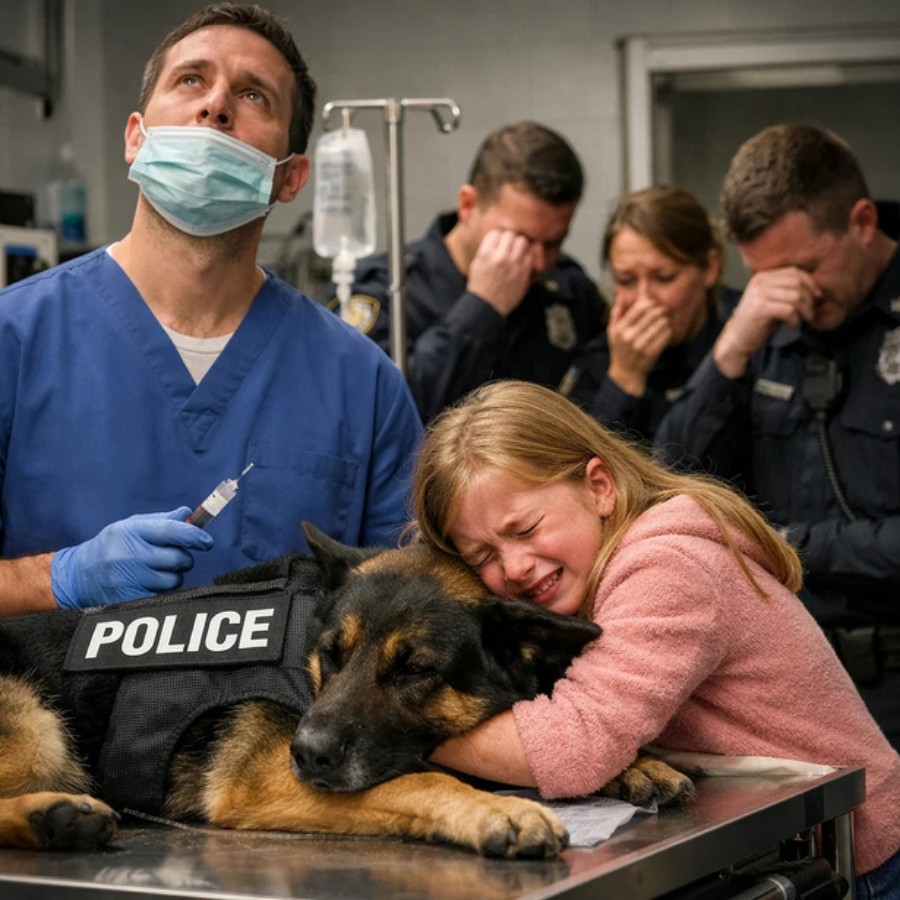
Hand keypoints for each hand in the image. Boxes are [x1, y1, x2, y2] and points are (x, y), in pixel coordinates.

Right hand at [51, 508, 213, 608]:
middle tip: (176, 557)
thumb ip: (162, 520)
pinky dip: (163, 591)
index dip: (194, 536)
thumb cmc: (112, 546)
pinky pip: (163, 597)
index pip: (170, 531)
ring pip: (173, 580)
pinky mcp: (129, 600)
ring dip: (173, 577)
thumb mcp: (131, 526)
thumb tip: (189, 514)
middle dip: (184, 558)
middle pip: (177, 559)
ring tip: (157, 572)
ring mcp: (128, 580)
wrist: (79, 576)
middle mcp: (128, 555)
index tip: (207, 542)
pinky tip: (150, 584)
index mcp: (130, 532)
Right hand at [466, 228, 534, 315]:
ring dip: (520, 245)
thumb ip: (487, 249)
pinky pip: (530, 255)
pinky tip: (521, 261)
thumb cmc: (481, 286)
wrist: (487, 307)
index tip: (498, 244)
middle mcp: (500, 257)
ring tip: (516, 252)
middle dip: (509, 240)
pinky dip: (527, 255)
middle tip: (508, 248)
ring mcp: (513, 265)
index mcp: (485, 254)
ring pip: (523, 241)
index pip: (496, 232)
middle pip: (511, 234)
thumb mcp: (477, 264)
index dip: (497, 237)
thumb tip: (499, 236)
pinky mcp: (524, 272)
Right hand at [606, 296, 671, 395]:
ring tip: (663, 322)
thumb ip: (616, 313)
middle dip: (660, 310)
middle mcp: (630, 336)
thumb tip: (620, 296)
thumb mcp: (612, 331)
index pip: (640, 307)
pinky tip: (664, 332)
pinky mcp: (652, 352)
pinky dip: (667, 331)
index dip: (649, 302)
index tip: (653, 303)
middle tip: (662, 310)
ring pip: (662, 323)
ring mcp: (641, 345)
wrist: (626, 373)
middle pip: (653, 313)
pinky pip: (666, 334)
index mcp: (620, 328)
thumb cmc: (619, 349)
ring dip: (665, 320)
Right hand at [715, 267, 820, 377]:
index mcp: (763, 276)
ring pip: (795, 295)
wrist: (737, 339)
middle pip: (797, 282)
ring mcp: (759, 294)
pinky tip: (790, 325)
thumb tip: (815, 290)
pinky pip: (789, 309)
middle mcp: (760, 282)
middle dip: (809, 298)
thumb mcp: (772, 301)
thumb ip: (787, 291)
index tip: (816, 297)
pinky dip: (794, 319)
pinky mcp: (760, 308)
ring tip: (801, 320)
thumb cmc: (758, 322)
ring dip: (804, 310)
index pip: (794, 272)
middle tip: (809, 313)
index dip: (810, 283)